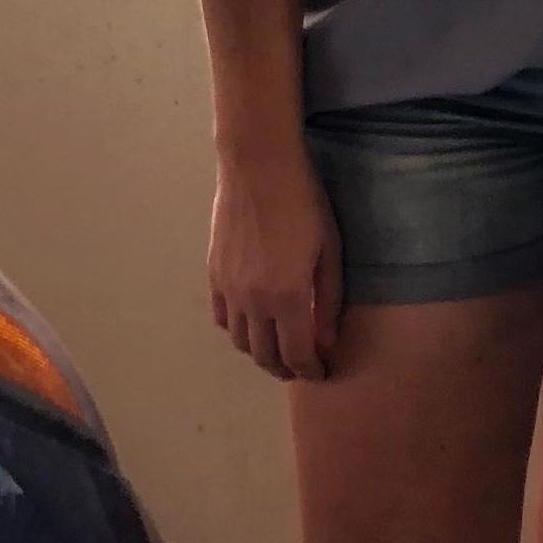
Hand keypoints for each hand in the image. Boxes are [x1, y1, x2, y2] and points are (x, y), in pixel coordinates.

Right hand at [207, 148, 343, 380]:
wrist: (258, 168)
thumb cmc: (304, 202)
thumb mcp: (329, 249)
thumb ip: (329, 299)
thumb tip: (327, 342)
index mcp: (287, 297)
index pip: (297, 354)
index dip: (310, 370)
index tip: (321, 374)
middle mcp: (253, 302)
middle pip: (265, 355)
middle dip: (285, 368)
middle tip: (301, 366)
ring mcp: (229, 290)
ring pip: (240, 342)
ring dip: (260, 352)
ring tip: (278, 348)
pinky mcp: (213, 275)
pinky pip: (222, 318)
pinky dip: (237, 330)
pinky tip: (252, 323)